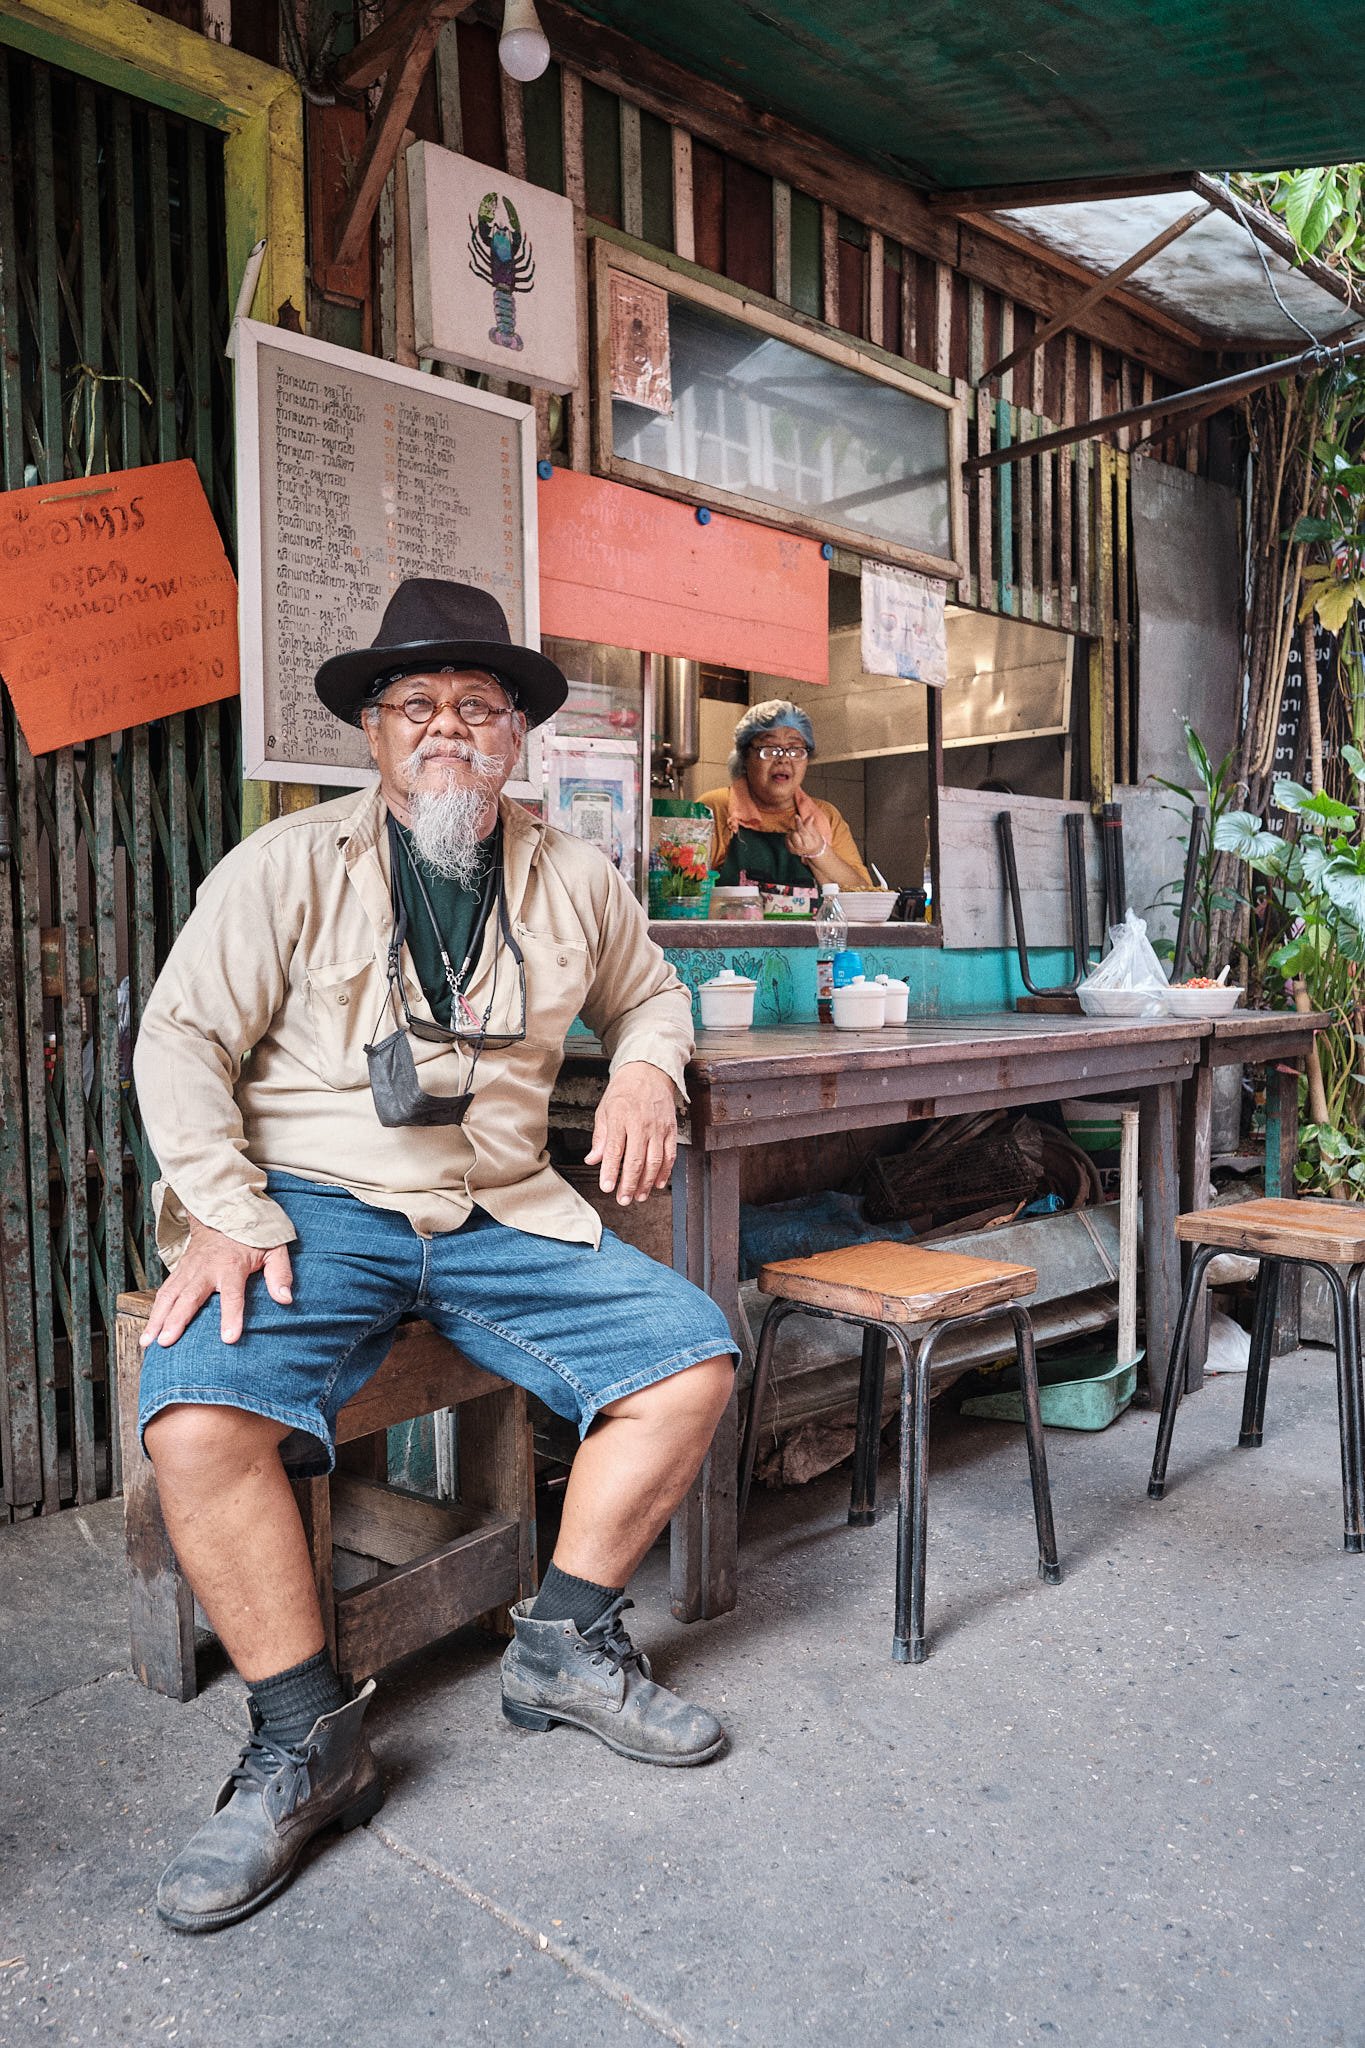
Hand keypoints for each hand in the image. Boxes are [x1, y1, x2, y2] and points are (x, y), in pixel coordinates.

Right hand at [141, 1216, 294, 1348]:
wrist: (225, 1210)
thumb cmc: (252, 1235)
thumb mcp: (275, 1248)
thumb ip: (280, 1273)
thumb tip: (285, 1299)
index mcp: (232, 1265)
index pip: (232, 1294)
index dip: (231, 1316)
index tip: (229, 1338)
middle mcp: (206, 1268)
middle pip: (189, 1297)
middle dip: (176, 1320)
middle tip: (166, 1342)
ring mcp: (189, 1269)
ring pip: (169, 1296)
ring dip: (157, 1319)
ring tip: (148, 1343)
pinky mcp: (179, 1270)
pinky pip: (164, 1292)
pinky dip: (154, 1311)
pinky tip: (148, 1330)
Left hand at [585, 1061, 677, 1205]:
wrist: (649, 1072)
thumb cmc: (624, 1092)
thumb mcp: (604, 1110)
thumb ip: (600, 1138)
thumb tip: (593, 1160)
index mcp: (620, 1118)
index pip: (615, 1150)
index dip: (611, 1171)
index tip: (607, 1187)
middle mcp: (641, 1124)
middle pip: (636, 1160)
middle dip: (629, 1183)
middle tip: (623, 1199)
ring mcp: (658, 1127)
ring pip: (655, 1161)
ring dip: (647, 1182)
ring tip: (639, 1196)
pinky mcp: (671, 1130)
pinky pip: (670, 1155)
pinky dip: (665, 1172)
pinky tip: (658, 1183)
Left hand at [784, 807, 829, 862]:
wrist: (814, 851)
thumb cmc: (815, 839)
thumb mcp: (815, 832)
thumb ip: (810, 825)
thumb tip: (810, 816)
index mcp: (809, 843)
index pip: (802, 831)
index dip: (799, 823)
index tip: (796, 816)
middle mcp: (801, 848)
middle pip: (794, 833)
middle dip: (797, 829)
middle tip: (801, 830)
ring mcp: (795, 850)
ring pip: (789, 836)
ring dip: (793, 832)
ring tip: (799, 834)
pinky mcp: (791, 850)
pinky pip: (786, 839)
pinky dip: (789, 836)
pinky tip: (795, 837)